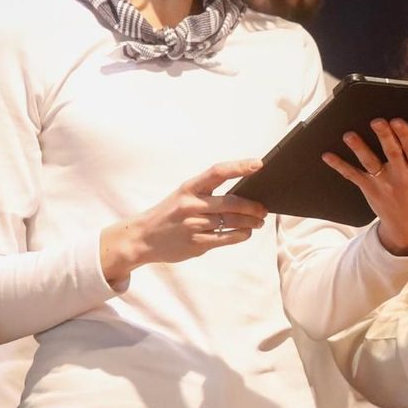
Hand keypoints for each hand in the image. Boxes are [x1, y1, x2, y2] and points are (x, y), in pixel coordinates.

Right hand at [100, 160, 267, 283]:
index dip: (239, 167)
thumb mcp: (183, 196)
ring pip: (232, 222)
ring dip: (251, 222)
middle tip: (264, 209)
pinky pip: (226, 238)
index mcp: (189, 188)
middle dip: (253, 206)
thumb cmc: (169, 214)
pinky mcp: (196, 244)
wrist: (142, 238)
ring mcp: (193, 225)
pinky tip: (246, 233)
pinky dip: (241, 235)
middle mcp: (191, 205)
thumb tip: (243, 194)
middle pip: (231, 202)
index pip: (218, 172)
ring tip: (259, 221)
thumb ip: (208, 194)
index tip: (259, 164)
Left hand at [321, 121, 407, 256]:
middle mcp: (403, 178)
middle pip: (392, 155)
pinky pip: (353, 176)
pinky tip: (327, 155)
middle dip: (384, 137)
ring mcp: (384, 184)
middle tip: (376, 121)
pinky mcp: (370, 189)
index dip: (406, 136)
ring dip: (359, 149)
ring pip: (371, 164)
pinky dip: (339, 166)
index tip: (398, 121)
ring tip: (349, 135)